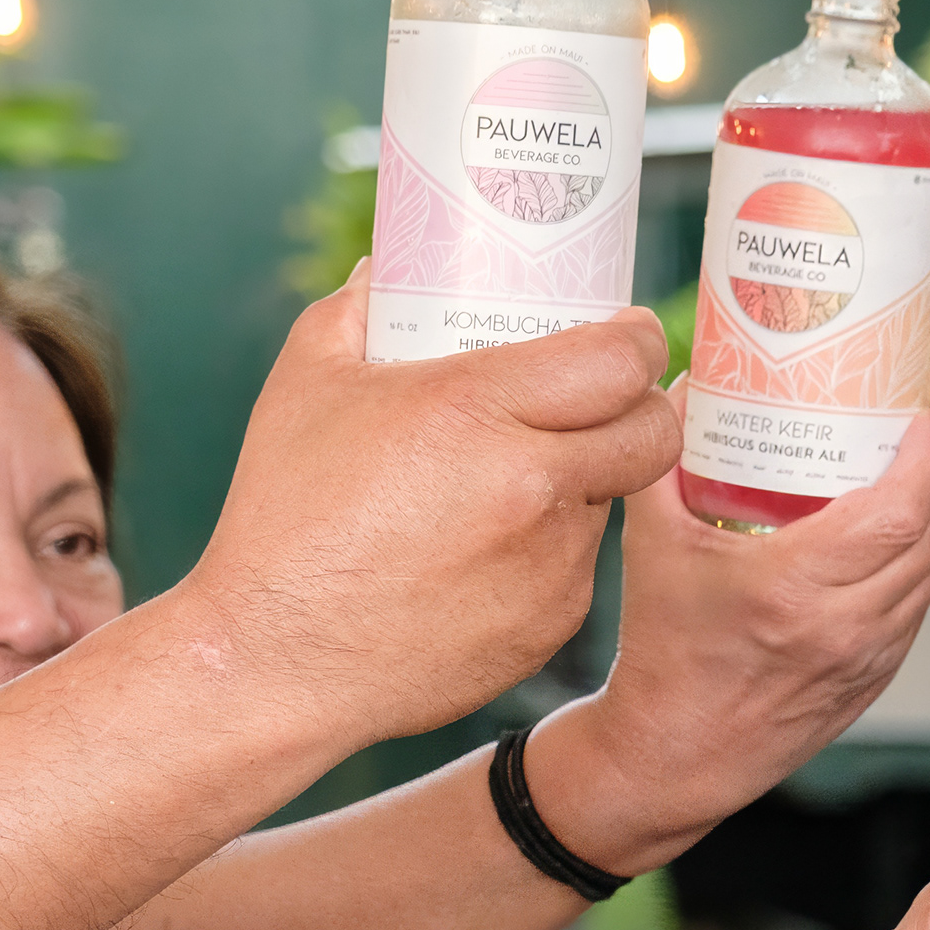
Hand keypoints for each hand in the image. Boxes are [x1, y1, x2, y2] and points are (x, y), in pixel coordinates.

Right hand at [179, 280, 681, 745]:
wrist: (275, 660)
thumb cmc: (284, 519)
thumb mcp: (305, 386)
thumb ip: (354, 310)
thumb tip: (386, 270)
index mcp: (475, 410)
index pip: (621, 360)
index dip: (638, 340)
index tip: (627, 333)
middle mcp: (531, 486)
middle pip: (654, 432)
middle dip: (645, 406)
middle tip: (611, 399)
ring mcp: (550, 563)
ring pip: (612, 500)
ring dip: (586, 480)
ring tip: (514, 480)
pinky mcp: (552, 625)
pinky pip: (577, 567)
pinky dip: (548, 550)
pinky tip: (485, 552)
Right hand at [548, 411, 929, 870]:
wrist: (673, 757)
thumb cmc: (660, 651)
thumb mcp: (648, 543)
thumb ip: (661, 457)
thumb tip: (684, 382)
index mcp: (795, 589)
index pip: (900, 510)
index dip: (928, 454)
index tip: (920, 413)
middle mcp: (847, 626)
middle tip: (925, 427)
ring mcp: (870, 657)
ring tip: (925, 466)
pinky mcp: (876, 678)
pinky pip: (922, 602)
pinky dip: (927, 555)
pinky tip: (907, 527)